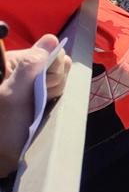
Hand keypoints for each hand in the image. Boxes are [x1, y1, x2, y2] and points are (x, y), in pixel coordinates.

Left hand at [0, 34, 70, 175]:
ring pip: (61, 71)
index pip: (47, 49)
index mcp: (12, 61)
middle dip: (55, 79)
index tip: (43, 85)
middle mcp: (23, 65)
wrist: (4, 153)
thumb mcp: (14, 96)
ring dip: (56, 88)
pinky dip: (57, 93)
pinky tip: (48, 102)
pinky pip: (60, 81)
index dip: (51, 66)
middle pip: (56, 59)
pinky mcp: (40, 87)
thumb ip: (30, 66)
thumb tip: (52, 38)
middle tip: (40, 96)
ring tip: (41, 103)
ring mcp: (32, 76)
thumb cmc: (5, 126)